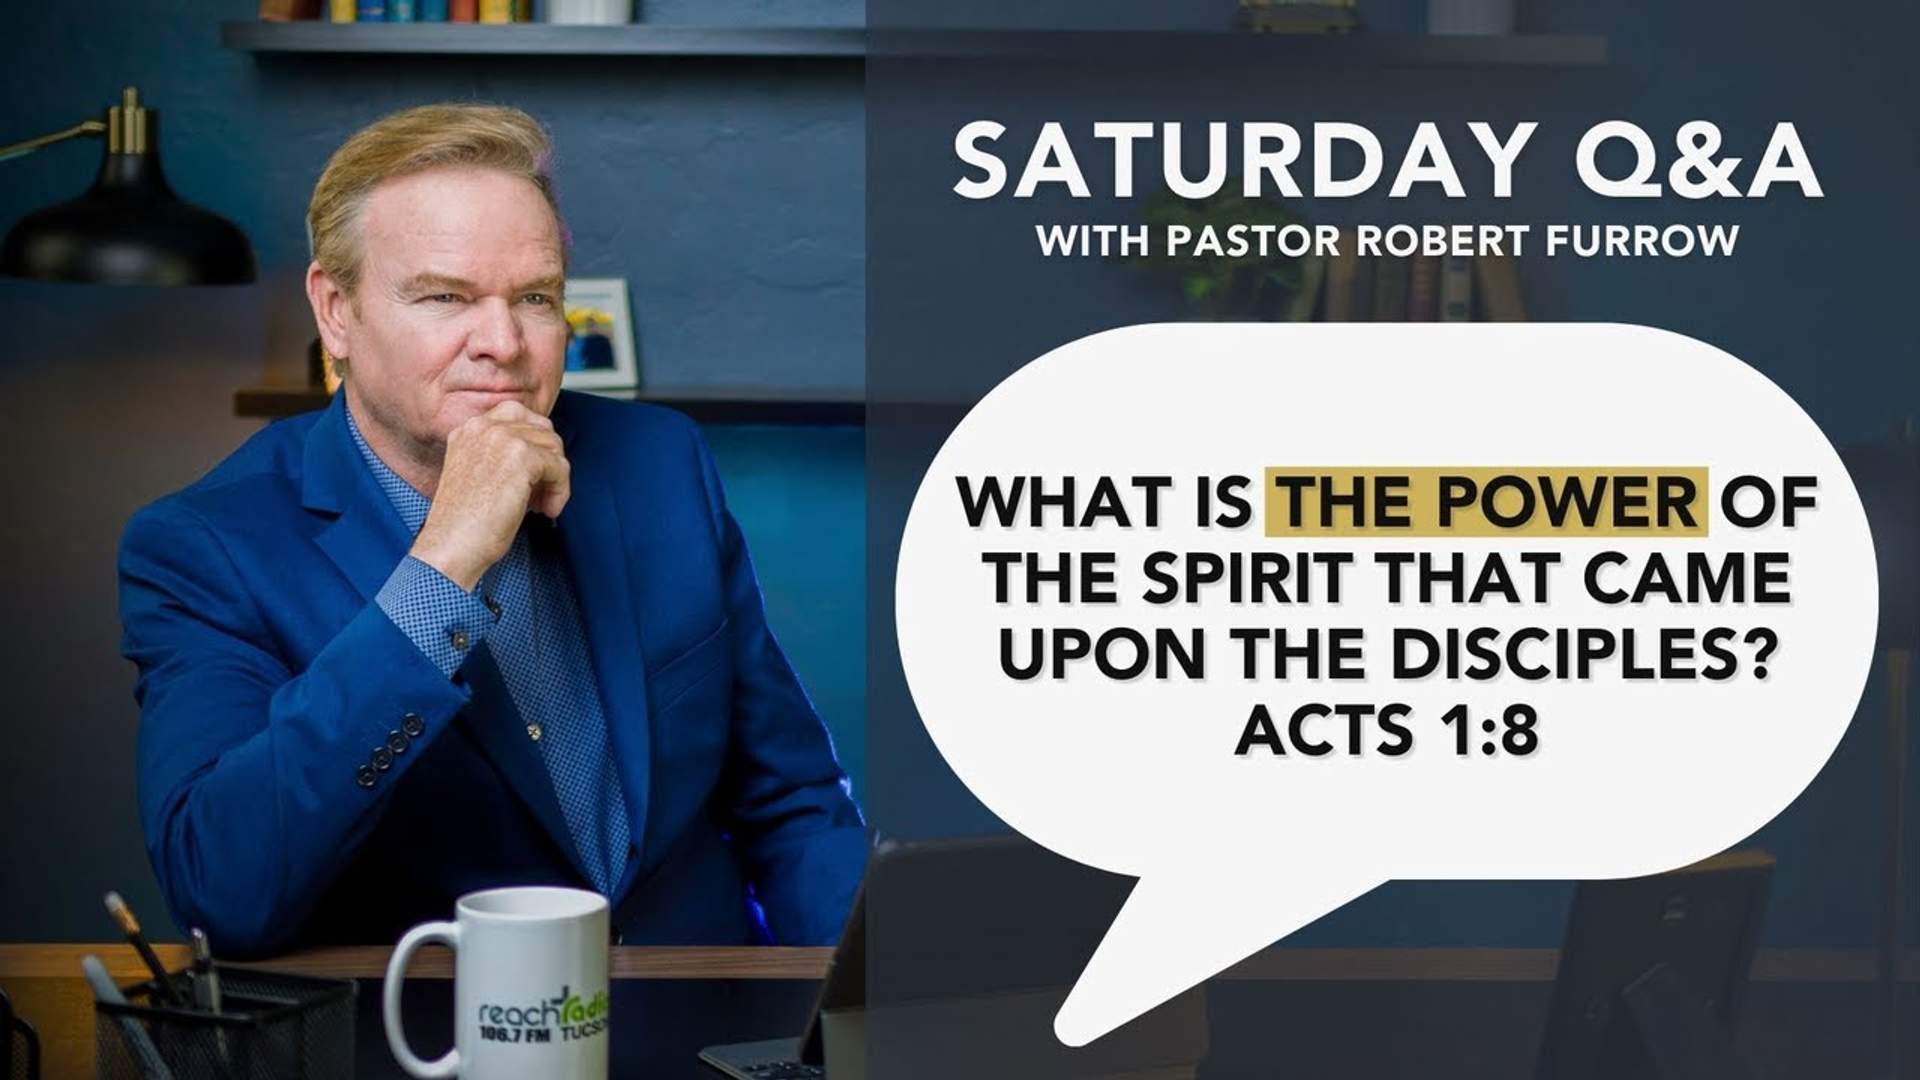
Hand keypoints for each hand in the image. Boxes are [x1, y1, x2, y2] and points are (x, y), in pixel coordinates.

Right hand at [409, 401, 570, 590]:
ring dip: (555, 479)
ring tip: (541, 505)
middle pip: (542, 430)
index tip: (534, 473)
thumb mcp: (479, 474)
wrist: (451, 544)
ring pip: (554, 448)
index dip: (535, 444)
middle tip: (540, 493)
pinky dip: (561, 492)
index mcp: (468, 429)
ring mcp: (502, 438)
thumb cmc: (464, 523)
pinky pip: (560, 467)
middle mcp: (483, 427)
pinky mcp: (522, 457)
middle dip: (548, 462)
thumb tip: (545, 455)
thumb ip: (503, 455)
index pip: (518, 415)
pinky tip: (547, 511)